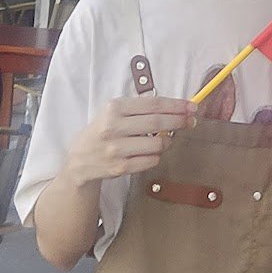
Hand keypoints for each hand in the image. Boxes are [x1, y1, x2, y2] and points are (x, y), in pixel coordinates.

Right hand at [64, 96, 195, 184]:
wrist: (80, 160)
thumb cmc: (102, 131)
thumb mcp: (113, 112)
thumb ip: (139, 109)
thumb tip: (174, 108)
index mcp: (114, 108)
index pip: (153, 104)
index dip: (175, 105)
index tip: (191, 106)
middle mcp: (114, 127)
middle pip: (157, 122)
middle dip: (179, 120)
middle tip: (191, 121)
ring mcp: (117, 149)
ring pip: (157, 144)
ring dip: (167, 141)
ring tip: (164, 139)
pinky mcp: (120, 168)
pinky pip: (151, 161)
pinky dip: (156, 156)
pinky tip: (151, 152)